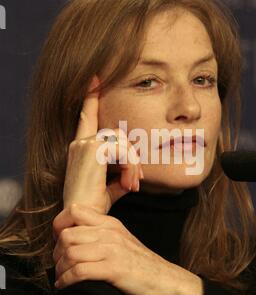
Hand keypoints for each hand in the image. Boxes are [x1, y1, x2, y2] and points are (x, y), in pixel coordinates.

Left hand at [52, 204, 181, 294]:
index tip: (58, 243)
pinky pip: (80, 271)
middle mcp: (110, 233)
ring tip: (61, 278)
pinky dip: (67, 281)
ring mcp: (112, 251)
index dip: (60, 226)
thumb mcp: (122, 239)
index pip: (75, 211)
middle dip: (57, 253)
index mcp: (111, 224)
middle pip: (68, 235)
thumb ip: (101, 233)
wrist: (165, 280)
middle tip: (58, 265)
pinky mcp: (114, 269)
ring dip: (60, 269)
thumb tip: (73, 236)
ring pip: (71, 253)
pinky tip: (65, 286)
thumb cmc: (141, 264)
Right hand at [62, 74, 143, 215]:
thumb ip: (120, 175)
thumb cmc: (94, 204)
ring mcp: (84, 144)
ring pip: (122, 141)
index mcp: (82, 148)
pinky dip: (131, 166)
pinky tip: (130, 184)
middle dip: (132, 157)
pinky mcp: (92, 149)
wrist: (84, 217)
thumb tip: (133, 175)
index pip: (87, 116)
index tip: (95, 77)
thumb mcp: (110, 186)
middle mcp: (80, 142)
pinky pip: (123, 149)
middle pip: (119, 134)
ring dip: (133, 164)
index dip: (90, 96)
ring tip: (133, 185)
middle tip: (137, 180)